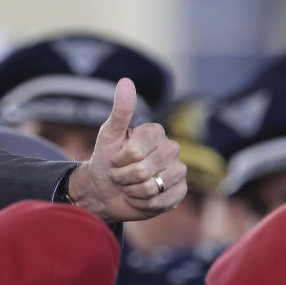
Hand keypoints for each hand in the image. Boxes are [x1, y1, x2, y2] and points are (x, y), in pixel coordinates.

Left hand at [68, 78, 186, 221]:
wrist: (106, 189)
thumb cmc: (106, 159)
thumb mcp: (108, 134)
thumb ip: (120, 110)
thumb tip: (126, 81)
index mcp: (156, 132)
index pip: (136, 152)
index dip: (119, 160)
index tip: (115, 158)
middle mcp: (172, 149)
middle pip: (143, 171)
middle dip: (123, 177)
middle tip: (119, 174)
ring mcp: (179, 171)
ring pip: (151, 188)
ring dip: (132, 191)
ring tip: (129, 185)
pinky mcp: (179, 192)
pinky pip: (161, 201)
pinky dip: (142, 203)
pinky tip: (138, 197)